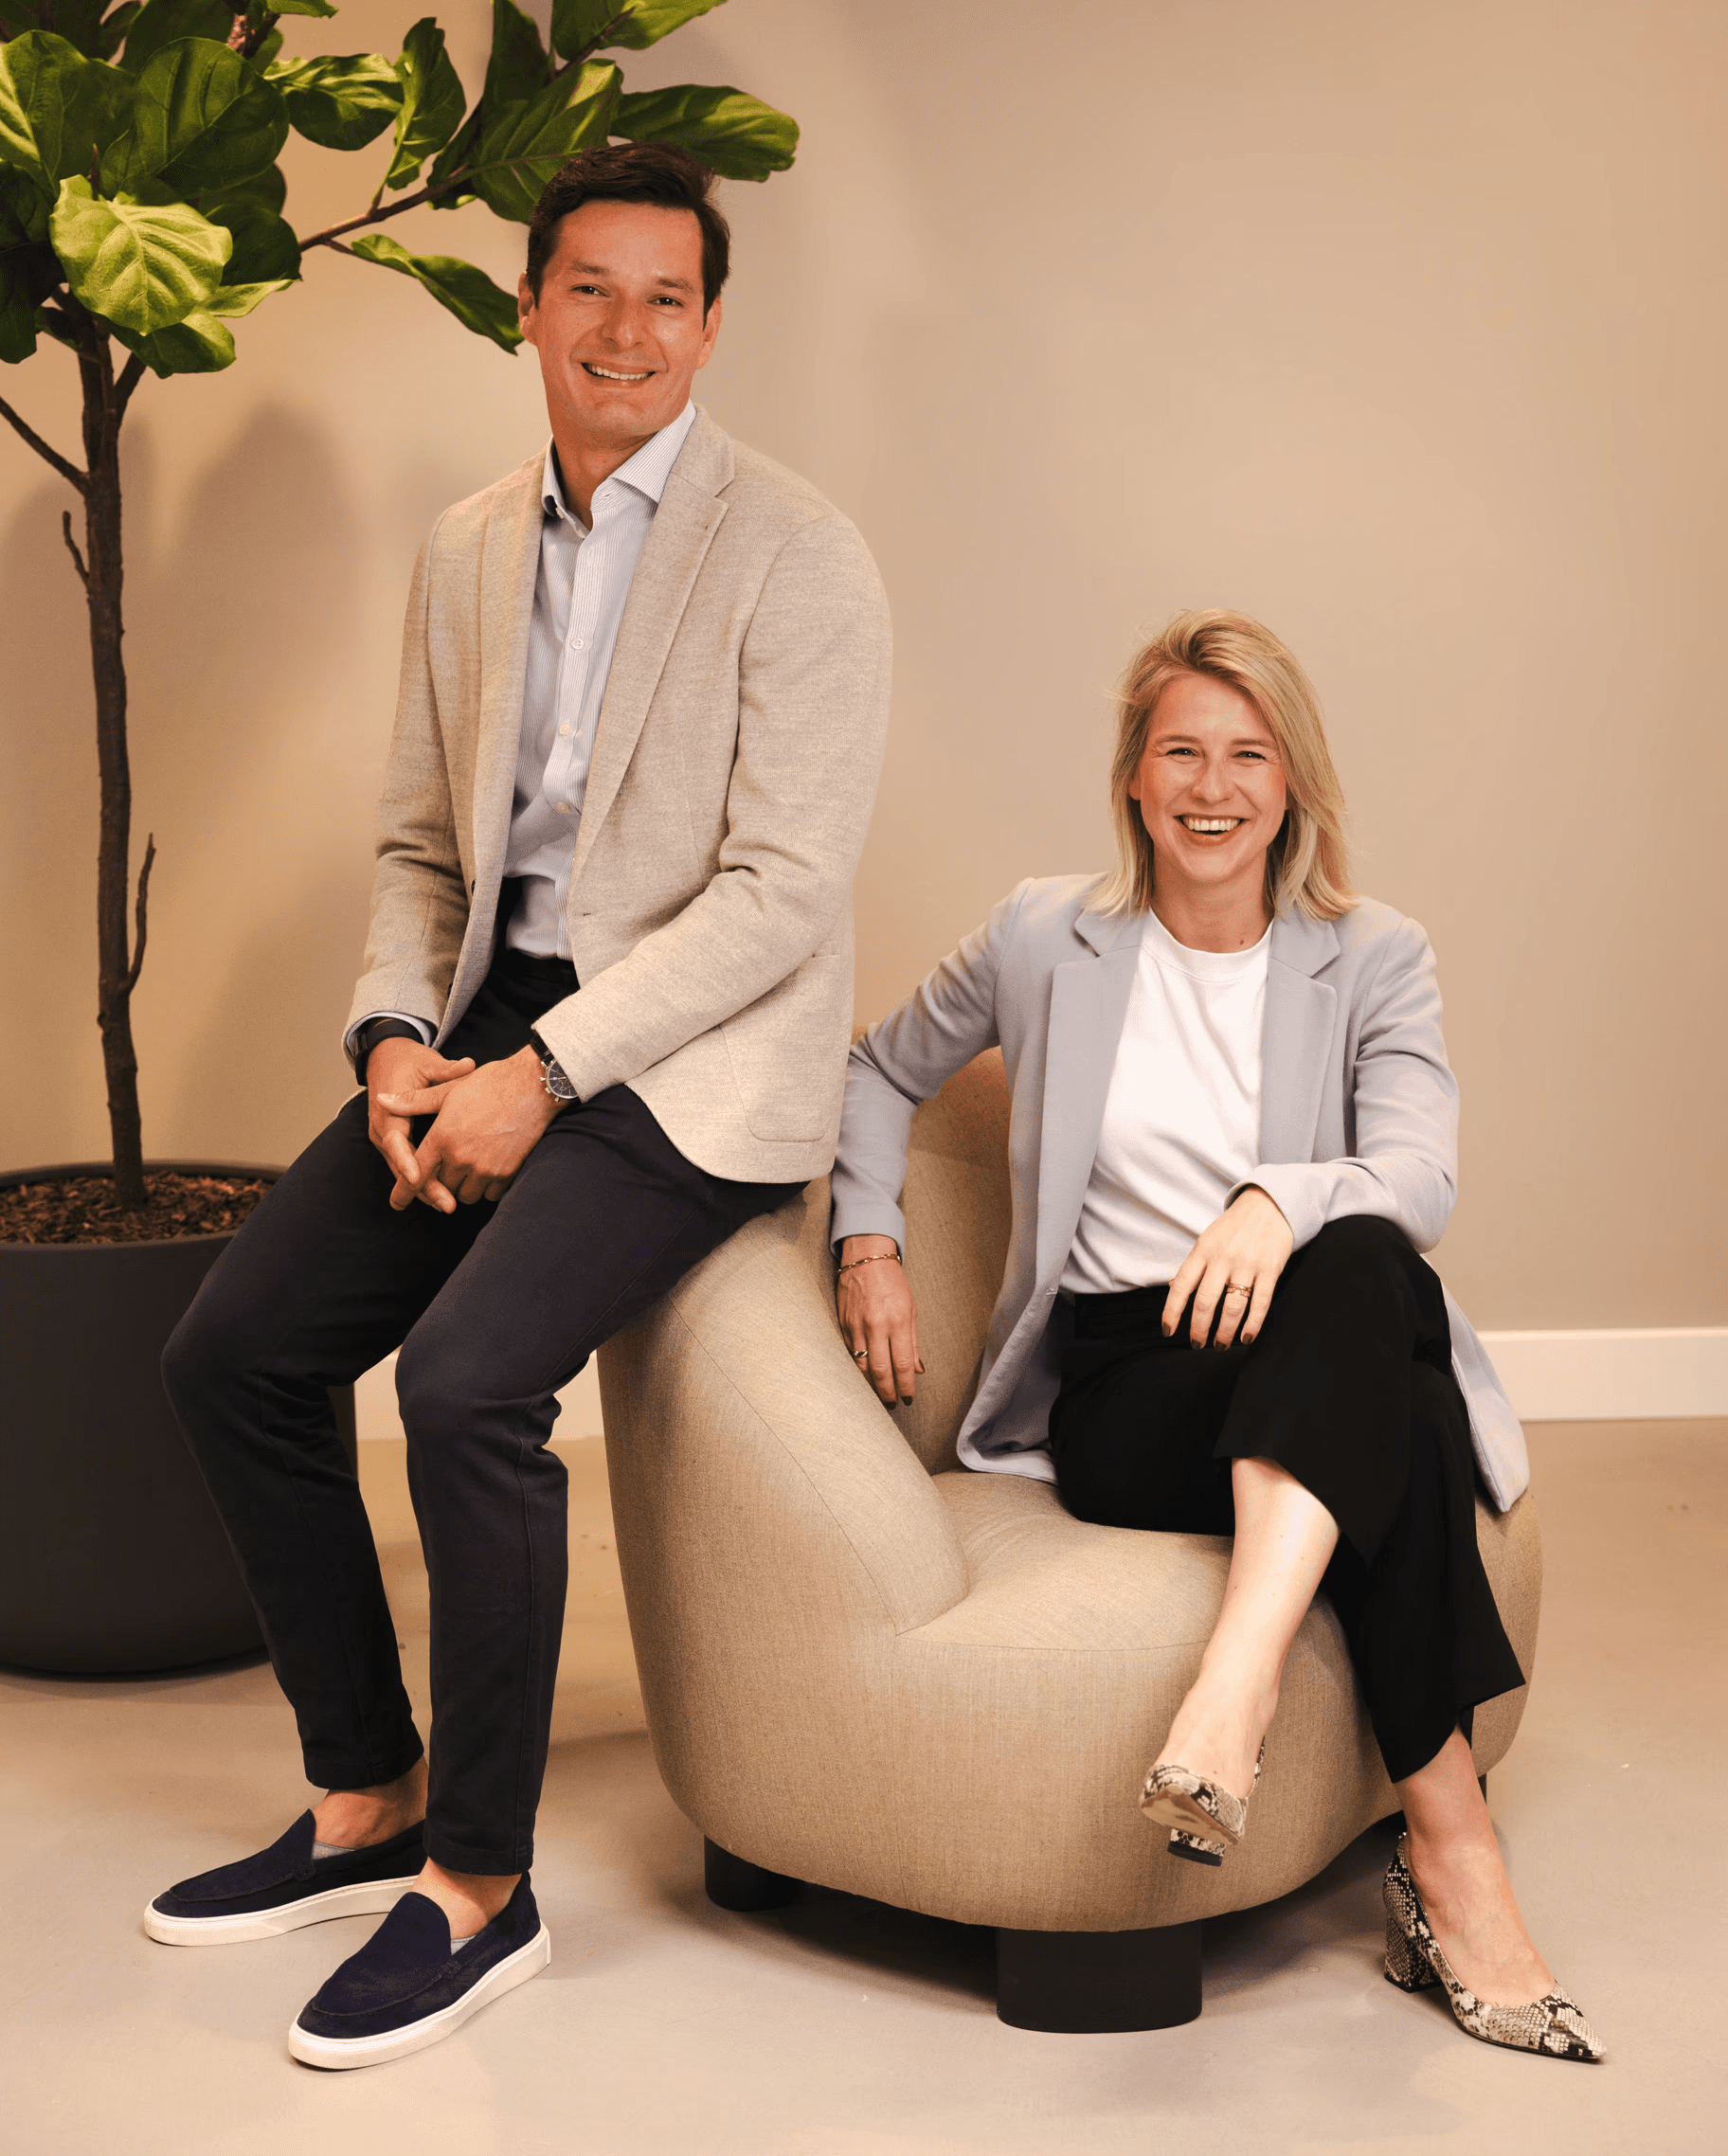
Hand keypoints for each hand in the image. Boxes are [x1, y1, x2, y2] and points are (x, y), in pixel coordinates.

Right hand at [366, 1037, 475, 1205]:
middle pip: (400, 1165)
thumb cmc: (408, 1060)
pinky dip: (422, 1182)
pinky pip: (406, 1166)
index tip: (419, 1177)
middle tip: (447, 1204)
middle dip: (422, 1186)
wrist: (386, 1058)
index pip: (395, 1141)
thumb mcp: (427, 1062)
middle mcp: (382, 1129)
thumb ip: (447, 1069)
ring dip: (424, 1189)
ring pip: (402, 1170)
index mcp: (388, 1109)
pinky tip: (441, 1197)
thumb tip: (469, 1065)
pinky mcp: (394, 1144)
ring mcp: (386, 1139)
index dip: (407, 1161)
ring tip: (448, 1206)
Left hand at [377, 1045, 562, 1211]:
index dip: (404, 1191)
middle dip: (441, 1181)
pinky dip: (486, 1188)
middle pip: (441, 1186)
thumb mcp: (448, 1090)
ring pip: (464, 1195)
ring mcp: (485, 1168)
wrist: (534, 1086)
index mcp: (442, 1137)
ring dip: (463, 1187)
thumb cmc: (491, 1084)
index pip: (416, 1174)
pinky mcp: (507, 1173)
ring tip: (468, 1168)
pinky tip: (488, 1169)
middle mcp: (461, 1157)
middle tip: (448, 1166)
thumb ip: (413, 1101)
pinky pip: (489, 1194)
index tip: (396, 1203)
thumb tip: (381, 1101)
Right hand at [836, 1234, 924, 1405]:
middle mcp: (876, 1326)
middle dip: (887, 1392)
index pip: (902, 1364)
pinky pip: (851, 1353)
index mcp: (897, 1321)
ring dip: (871, 1384)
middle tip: (892, 1403)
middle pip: (880, 1370)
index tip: (908, 1398)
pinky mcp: (843, 1324)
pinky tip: (865, 1374)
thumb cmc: (892, 1282)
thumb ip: (912, 1342)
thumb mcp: (911, 1309)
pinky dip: (859, 1366)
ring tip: (879, 1393)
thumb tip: (917, 1369)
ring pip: (861, 1365)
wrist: (866, 1258)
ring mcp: (856, 1326)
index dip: (906, 1386)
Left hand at [1164, 1186, 1294, 1349]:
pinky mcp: (1270, 1269)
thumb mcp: (1208, 1240)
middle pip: (1205, 1301)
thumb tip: (1175, 1290)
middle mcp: (1223, 1257)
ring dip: (1224, 1332)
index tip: (1167, 1331)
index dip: (1172, 1311)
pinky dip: (1252, 1325)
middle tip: (1197, 1344)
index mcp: (1203, 1250)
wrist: (1269, 1205)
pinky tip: (1245, 1337)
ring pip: (1232, 1307)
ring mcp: (1247, 1263)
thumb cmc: (1234, 1228)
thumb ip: (1194, 1266)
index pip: (1181, 1285)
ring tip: (1220, 1345)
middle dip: (1199, 1329)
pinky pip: (1260, 1303)